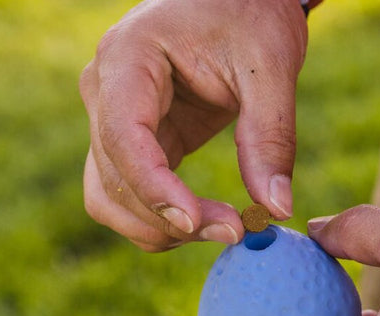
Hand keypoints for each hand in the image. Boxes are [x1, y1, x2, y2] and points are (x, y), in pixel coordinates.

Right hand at [79, 0, 307, 250]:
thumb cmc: (251, 11)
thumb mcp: (272, 65)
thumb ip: (271, 136)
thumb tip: (276, 209)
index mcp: (128, 57)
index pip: (123, 138)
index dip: (154, 189)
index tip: (199, 222)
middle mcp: (103, 90)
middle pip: (112, 178)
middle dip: (168, 218)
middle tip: (237, 229)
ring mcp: (110, 118)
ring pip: (108, 198)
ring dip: (158, 229)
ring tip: (224, 229)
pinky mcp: (131, 142)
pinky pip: (128, 196)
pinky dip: (161, 220)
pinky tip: (208, 221)